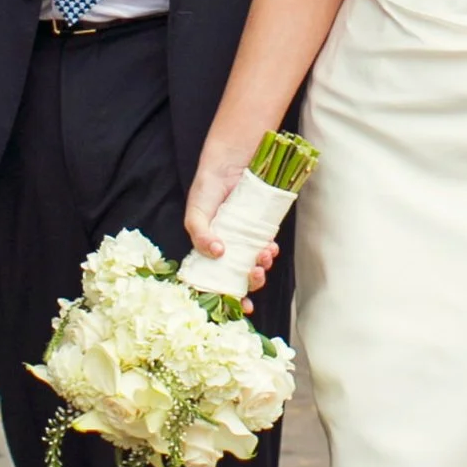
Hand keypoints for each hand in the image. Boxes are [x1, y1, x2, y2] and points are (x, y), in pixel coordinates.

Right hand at [182, 147, 270, 300]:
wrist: (232, 158)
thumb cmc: (208, 186)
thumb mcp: (196, 212)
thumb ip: (200, 235)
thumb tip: (217, 254)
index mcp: (210, 249)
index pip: (218, 280)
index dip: (229, 297)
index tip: (242, 308)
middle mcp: (229, 248)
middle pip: (240, 276)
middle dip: (250, 282)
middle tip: (253, 275)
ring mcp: (246, 238)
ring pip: (256, 263)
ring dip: (262, 266)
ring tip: (262, 256)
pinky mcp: (261, 227)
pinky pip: (267, 245)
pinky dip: (270, 250)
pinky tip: (270, 246)